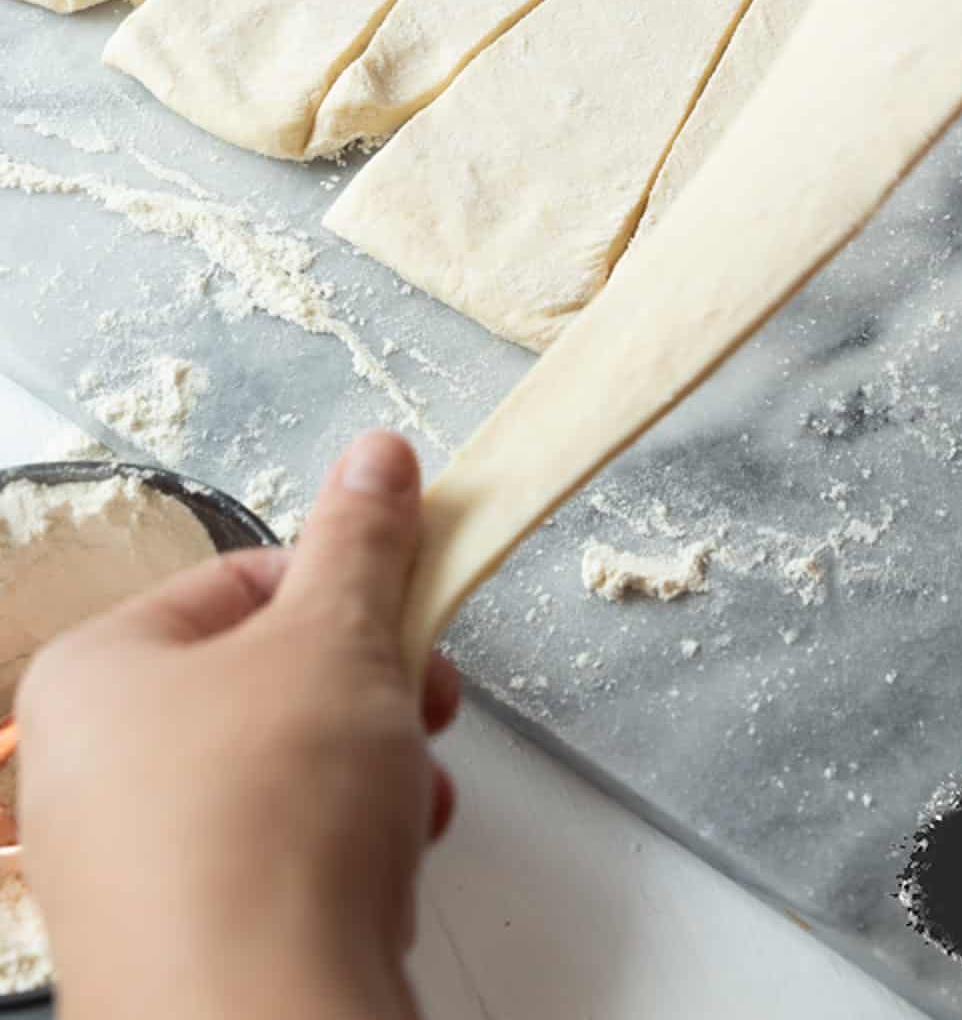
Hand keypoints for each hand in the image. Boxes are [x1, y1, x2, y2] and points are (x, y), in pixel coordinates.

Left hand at [16, 432, 457, 1019]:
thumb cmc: (270, 830)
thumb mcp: (336, 638)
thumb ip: (361, 540)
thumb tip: (374, 460)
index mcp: (96, 675)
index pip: (238, 582)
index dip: (341, 584)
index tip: (408, 596)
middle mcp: (91, 771)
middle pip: (267, 680)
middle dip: (370, 690)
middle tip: (426, 696)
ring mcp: (129, 870)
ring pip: (283, 774)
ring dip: (371, 772)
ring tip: (407, 795)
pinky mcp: (181, 944)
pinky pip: (277, 860)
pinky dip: (343, 852)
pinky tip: (381, 871)